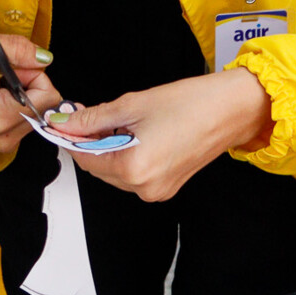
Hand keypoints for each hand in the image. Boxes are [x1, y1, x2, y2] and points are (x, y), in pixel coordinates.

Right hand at [0, 33, 61, 153]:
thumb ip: (19, 49)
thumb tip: (46, 58)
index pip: (49, 98)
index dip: (36, 75)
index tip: (14, 68)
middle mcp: (2, 136)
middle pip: (45, 106)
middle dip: (30, 85)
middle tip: (2, 75)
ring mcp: (2, 142)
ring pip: (38, 113)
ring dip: (24, 94)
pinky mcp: (1, 142)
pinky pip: (27, 120)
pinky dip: (18, 104)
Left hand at [48, 69, 272, 200]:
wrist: (232, 109)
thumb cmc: (190, 103)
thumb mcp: (131, 104)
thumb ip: (92, 118)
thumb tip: (63, 123)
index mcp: (133, 168)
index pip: (83, 158)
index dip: (70, 137)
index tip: (64, 119)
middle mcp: (144, 187)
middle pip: (97, 167)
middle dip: (89, 141)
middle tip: (87, 113)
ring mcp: (157, 191)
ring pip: (114, 171)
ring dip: (107, 148)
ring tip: (118, 121)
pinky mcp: (167, 187)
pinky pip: (134, 174)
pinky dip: (126, 155)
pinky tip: (135, 133)